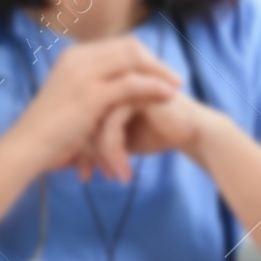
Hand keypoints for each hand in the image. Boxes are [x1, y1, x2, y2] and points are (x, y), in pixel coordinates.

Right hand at [3, 36, 180, 177]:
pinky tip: (168, 97)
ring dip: (159, 73)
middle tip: (174, 79)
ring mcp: (85, 74)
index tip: (160, 72)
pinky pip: (132, 84)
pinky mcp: (92, 94)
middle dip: (155, 62)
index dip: (144, 56)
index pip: (119, 45)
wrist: (27, 147)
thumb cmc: (49, 131)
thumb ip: (91, 87)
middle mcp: (79, 58)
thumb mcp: (70, 99)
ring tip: (177, 87)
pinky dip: (154, 88)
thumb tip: (115, 88)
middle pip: (130, 48)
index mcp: (74, 56)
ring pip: (134, 62)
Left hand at [86, 91, 229, 181]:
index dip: (78, 146)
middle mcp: (110, 83)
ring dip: (101, 155)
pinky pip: (113, 123)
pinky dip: (115, 151)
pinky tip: (123, 171)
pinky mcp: (135, 92)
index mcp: (104, 90)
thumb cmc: (156, 134)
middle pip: (83, 118)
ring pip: (95, 122)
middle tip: (87, 176)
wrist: (192, 132)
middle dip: (85, 152)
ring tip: (110, 176)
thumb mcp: (120, 140)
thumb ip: (97, 141)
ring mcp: (122, 84)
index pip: (79, 117)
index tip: (80, 172)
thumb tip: (69, 159)